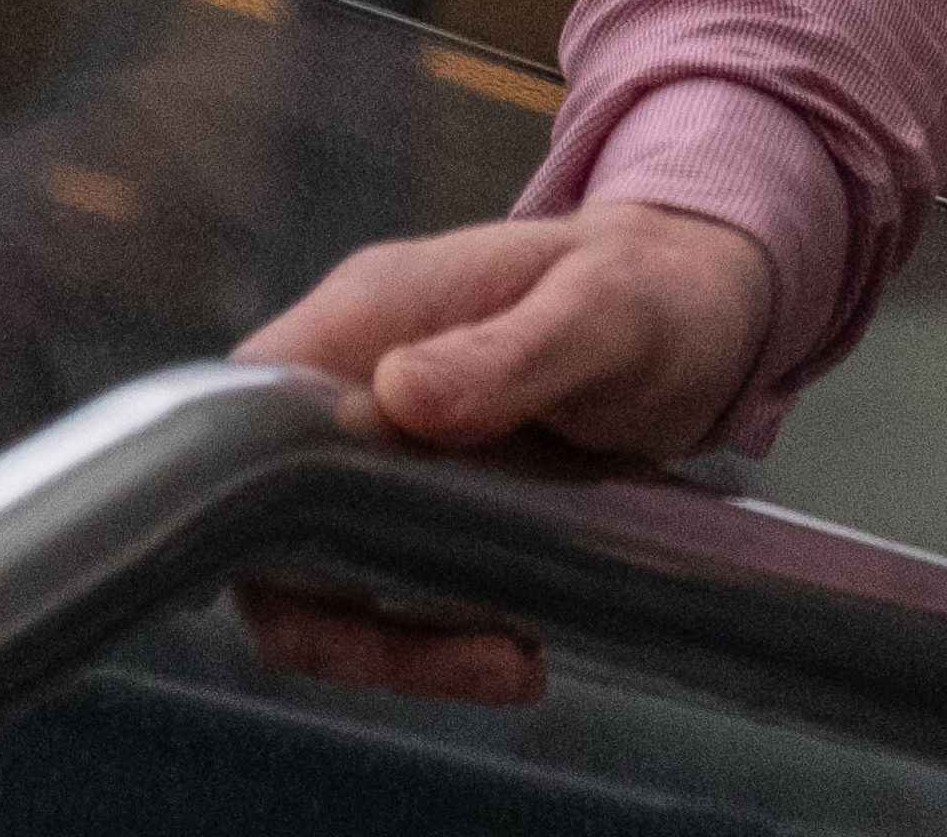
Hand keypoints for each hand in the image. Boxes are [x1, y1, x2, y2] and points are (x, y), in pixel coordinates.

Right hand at [226, 201, 776, 700]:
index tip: (345, 590)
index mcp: (367, 315)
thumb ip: (512, 352)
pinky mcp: (424, 495)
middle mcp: (352, 383)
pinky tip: (518, 648)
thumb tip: (397, 396)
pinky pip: (388, 581)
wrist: (704, 301)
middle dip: (345, 624)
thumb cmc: (656, 283)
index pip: (241, 422)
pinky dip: (438, 633)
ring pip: (325, 574)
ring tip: (514, 664)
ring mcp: (384, 444)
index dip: (251, 517)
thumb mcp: (606, 310)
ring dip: (401, 645)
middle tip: (477, 656)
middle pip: (271, 529)